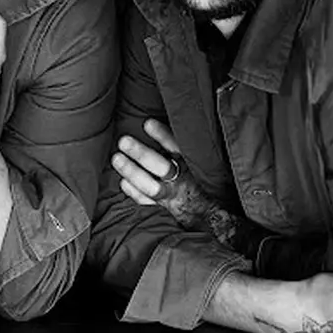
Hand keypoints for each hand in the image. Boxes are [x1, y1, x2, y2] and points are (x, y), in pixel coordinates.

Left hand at [112, 120, 241, 245]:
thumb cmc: (205, 179)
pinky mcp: (166, 208)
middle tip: (123, 141)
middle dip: (141, 154)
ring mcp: (174, 196)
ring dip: (132, 172)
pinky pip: (149, 203)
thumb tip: (165, 118)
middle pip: (161, 166)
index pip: (177, 147)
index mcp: (194, 165)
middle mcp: (184, 180)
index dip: (162, 136)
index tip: (147, 123)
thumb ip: (187, 142)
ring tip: (116, 158)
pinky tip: (123, 182)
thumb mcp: (203, 159)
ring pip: (151, 186)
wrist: (216, 214)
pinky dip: (135, 193)